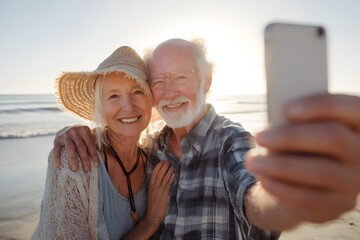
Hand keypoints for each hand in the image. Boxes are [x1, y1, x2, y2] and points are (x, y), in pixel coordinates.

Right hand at [53, 125, 98, 170]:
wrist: (65, 129)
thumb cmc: (81, 137)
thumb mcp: (87, 137)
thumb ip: (93, 144)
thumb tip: (102, 158)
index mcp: (84, 130)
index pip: (90, 144)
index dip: (94, 155)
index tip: (96, 165)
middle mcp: (74, 131)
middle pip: (81, 146)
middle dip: (84, 159)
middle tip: (87, 169)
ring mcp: (65, 135)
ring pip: (70, 148)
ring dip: (73, 159)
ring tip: (74, 169)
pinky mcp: (56, 140)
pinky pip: (56, 150)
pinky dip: (57, 158)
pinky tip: (58, 166)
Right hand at [144, 161, 174, 226]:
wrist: (153, 215)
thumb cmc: (153, 205)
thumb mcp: (152, 193)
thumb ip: (156, 186)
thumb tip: (161, 179)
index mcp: (150, 186)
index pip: (153, 173)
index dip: (158, 166)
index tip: (162, 162)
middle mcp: (154, 187)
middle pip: (159, 173)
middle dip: (164, 166)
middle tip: (168, 162)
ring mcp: (159, 190)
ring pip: (164, 177)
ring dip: (169, 171)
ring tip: (172, 166)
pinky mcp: (164, 194)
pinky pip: (168, 184)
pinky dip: (171, 178)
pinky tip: (173, 174)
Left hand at [246, 94, 359, 226]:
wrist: (303, 182)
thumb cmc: (300, 144)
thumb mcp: (299, 128)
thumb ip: (295, 121)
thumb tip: (276, 122)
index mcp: (358, 124)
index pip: (353, 108)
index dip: (321, 105)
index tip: (287, 109)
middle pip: (334, 138)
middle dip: (291, 136)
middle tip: (259, 136)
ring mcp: (355, 182)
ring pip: (320, 171)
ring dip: (279, 165)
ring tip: (251, 160)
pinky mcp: (338, 205)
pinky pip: (310, 197)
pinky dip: (281, 186)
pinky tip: (262, 178)